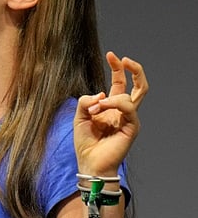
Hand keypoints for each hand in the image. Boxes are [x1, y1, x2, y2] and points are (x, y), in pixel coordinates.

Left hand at [74, 52, 147, 176]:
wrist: (89, 162)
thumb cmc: (85, 142)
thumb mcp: (79, 116)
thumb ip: (86, 101)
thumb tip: (102, 94)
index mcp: (111, 107)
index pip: (119, 82)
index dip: (117, 68)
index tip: (111, 54)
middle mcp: (122, 111)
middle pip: (138, 85)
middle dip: (133, 69)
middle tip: (123, 59)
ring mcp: (129, 118)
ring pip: (132, 95)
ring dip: (110, 98)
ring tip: (95, 108)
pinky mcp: (132, 126)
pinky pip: (128, 108)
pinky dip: (114, 104)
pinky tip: (101, 109)